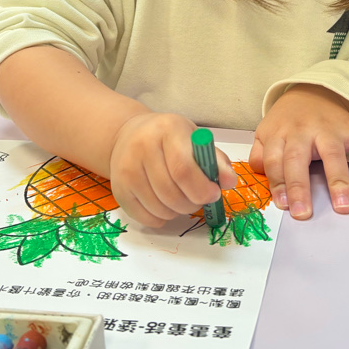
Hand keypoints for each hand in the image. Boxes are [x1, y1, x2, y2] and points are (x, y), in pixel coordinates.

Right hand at [109, 112, 237, 226]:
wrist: (129, 135)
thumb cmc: (169, 138)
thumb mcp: (194, 139)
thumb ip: (216, 160)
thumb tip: (230, 182)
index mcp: (167, 130)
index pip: (183, 169)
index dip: (202, 189)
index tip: (213, 194)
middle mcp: (142, 147)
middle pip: (171, 192)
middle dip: (192, 204)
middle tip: (199, 199)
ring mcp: (126, 168)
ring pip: (160, 208)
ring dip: (178, 212)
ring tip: (182, 199)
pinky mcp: (118, 188)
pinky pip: (146, 217)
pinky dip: (163, 218)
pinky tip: (166, 204)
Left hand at [249, 84, 348, 219]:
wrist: (313, 91)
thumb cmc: (288, 121)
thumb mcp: (266, 132)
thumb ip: (259, 154)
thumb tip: (259, 178)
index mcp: (280, 133)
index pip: (274, 160)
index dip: (277, 183)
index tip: (283, 205)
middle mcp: (303, 131)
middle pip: (298, 159)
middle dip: (299, 187)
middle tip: (303, 213)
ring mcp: (330, 130)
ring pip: (332, 154)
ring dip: (338, 180)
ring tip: (343, 206)